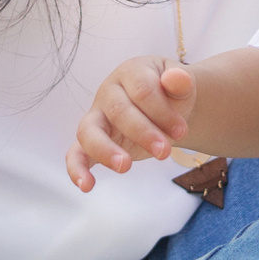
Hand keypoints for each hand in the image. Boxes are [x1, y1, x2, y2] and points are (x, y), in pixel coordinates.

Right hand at [68, 55, 194, 191]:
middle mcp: (108, 92)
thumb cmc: (171, 94)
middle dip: (143, 132)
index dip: (162, 112)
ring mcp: (96, 116)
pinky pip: (76, 153)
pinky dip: (76, 169)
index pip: (142, 90)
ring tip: (125, 166)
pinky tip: (86, 186)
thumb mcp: (181, 84)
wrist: (167, 105)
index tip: (182, 131)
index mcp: (131, 73)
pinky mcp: (91, 141)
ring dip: (105, 150)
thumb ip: (180, 81)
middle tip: (164, 152)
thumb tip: (176, 78)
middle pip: (118, 110)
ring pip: (89, 131)